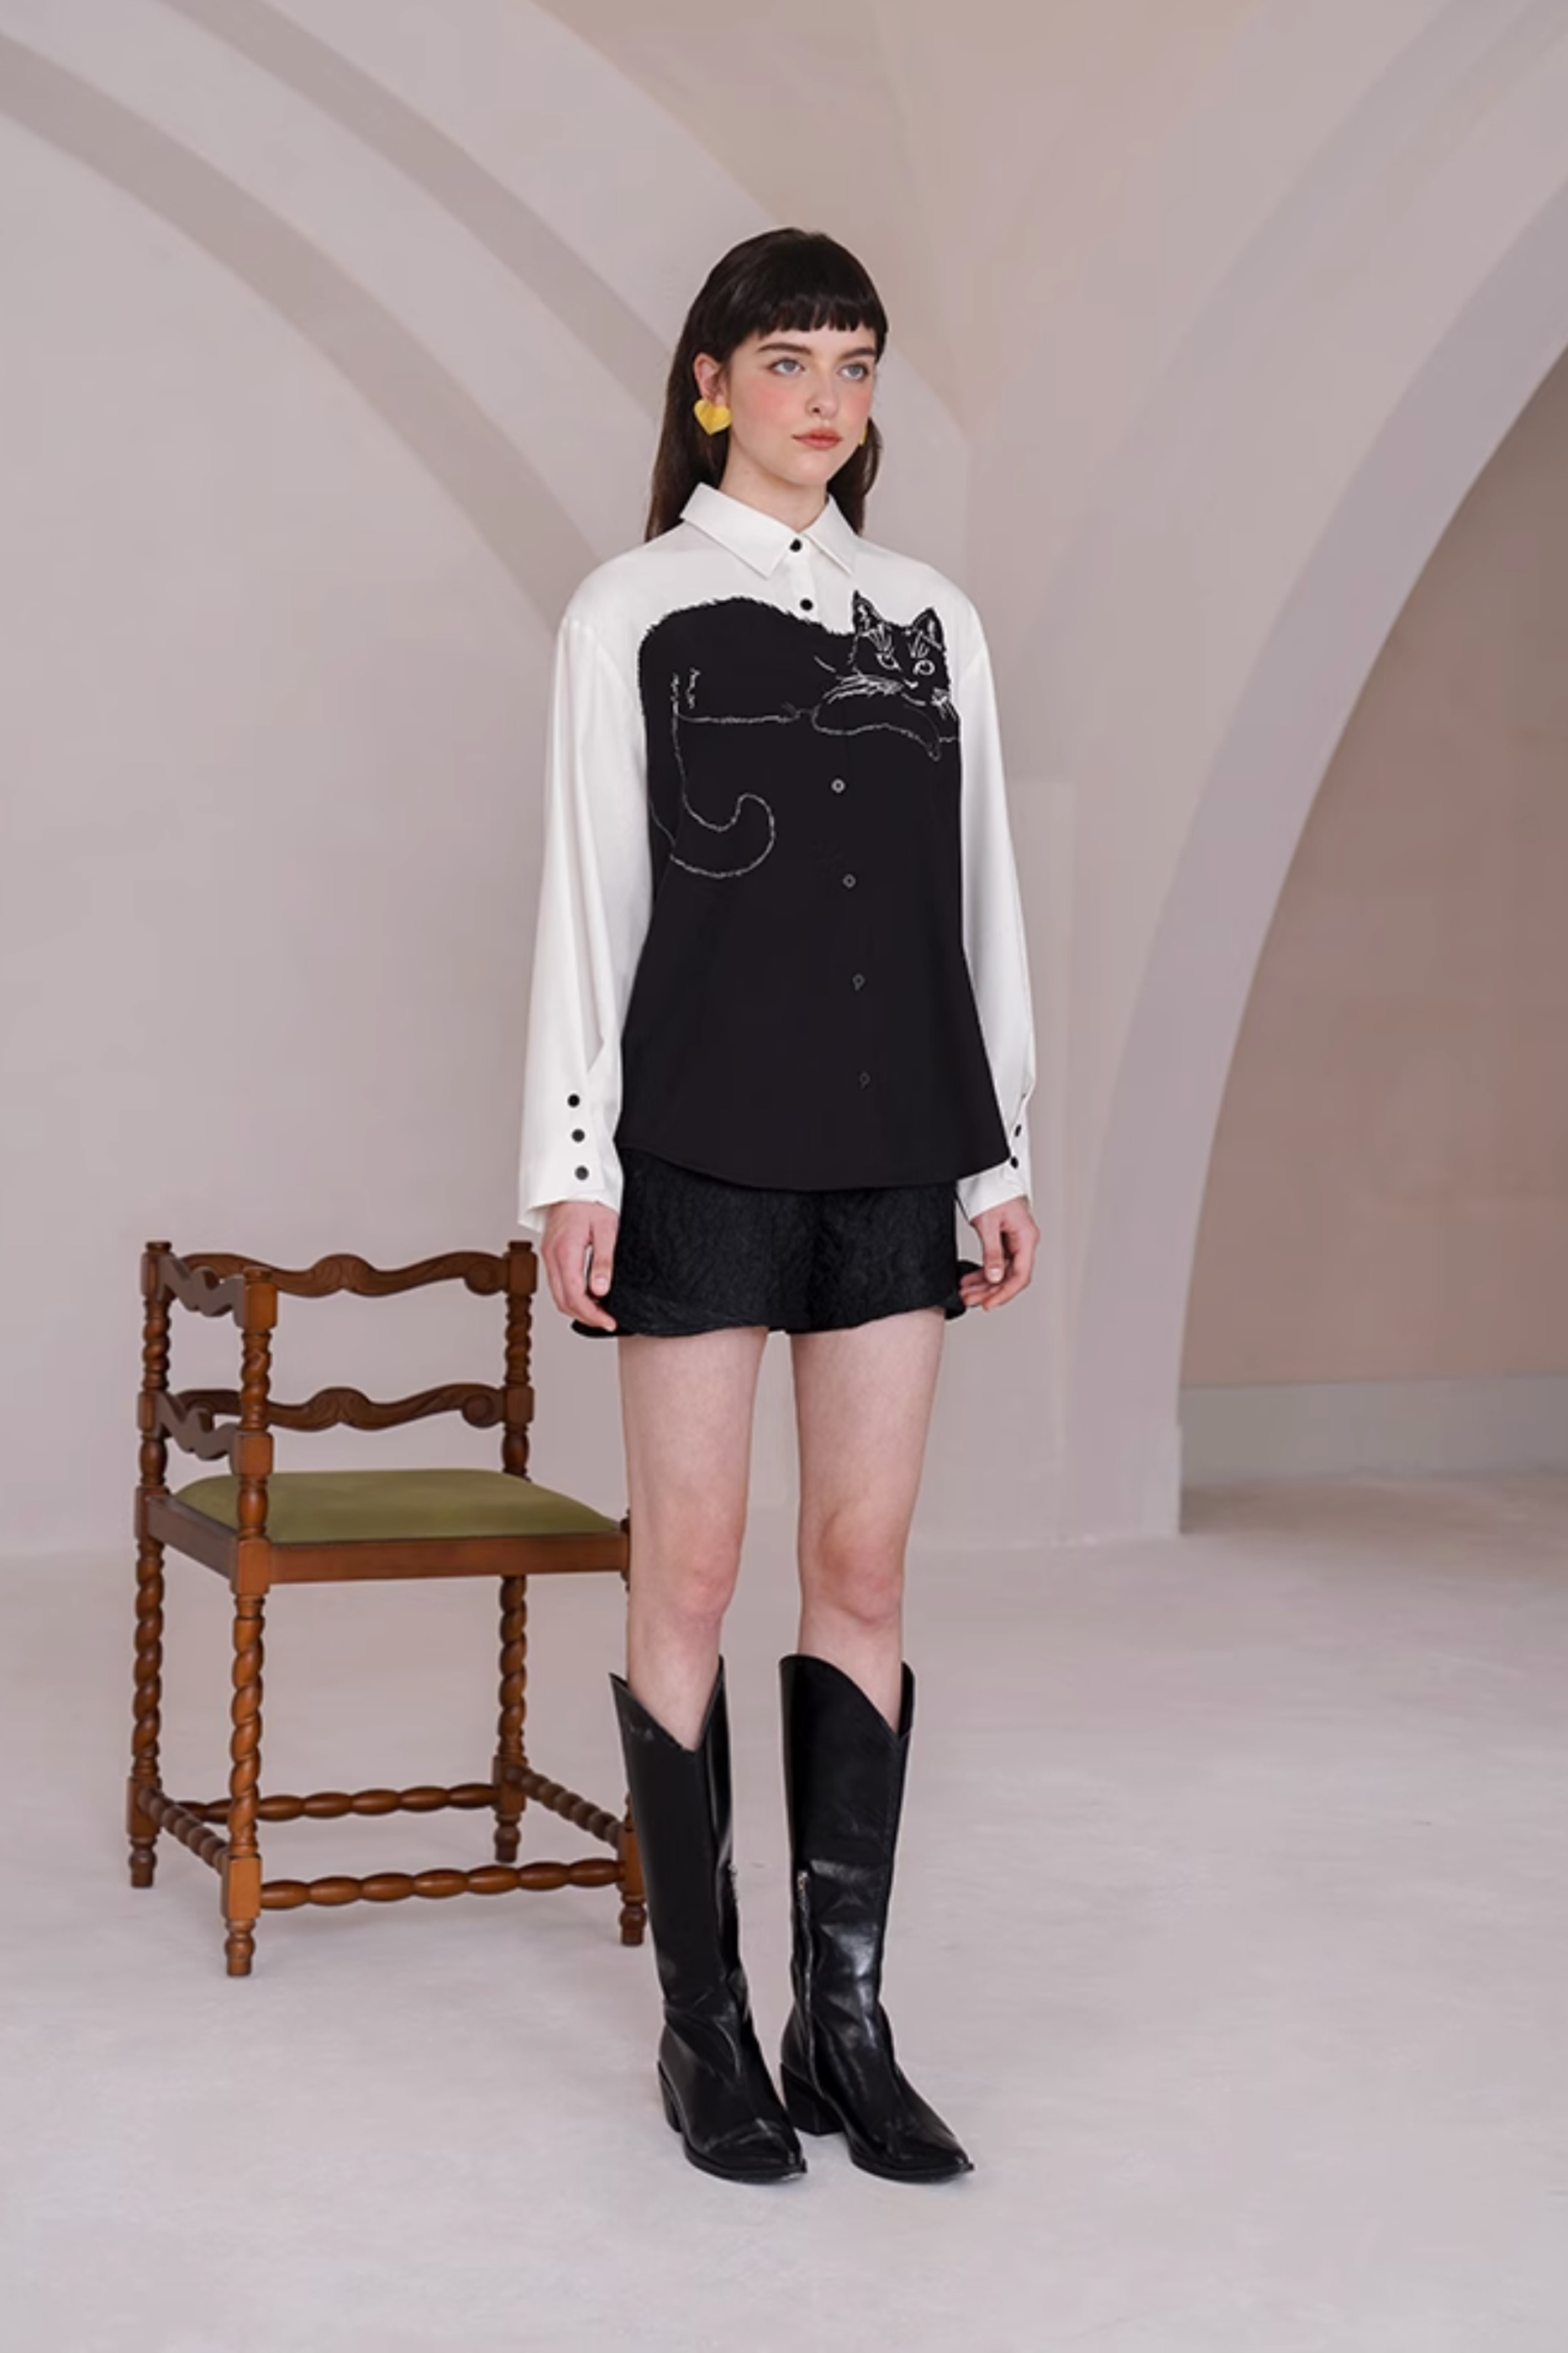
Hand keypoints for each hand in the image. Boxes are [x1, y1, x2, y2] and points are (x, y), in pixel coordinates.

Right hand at [541, 1200, 620, 1328]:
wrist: (574, 1181)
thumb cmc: (591, 1200)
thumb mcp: (606, 1229)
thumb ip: (603, 1261)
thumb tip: (601, 1290)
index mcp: (565, 1252)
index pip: (575, 1296)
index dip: (592, 1314)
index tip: (608, 1321)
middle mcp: (552, 1256)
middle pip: (563, 1301)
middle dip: (585, 1316)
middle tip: (606, 1320)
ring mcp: (548, 1255)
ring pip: (558, 1295)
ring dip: (577, 1308)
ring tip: (600, 1310)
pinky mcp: (550, 1253)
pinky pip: (557, 1283)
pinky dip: (571, 1295)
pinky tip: (588, 1295)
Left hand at [957, 1194, 1037, 1312]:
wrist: (986, 1175)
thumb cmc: (992, 1191)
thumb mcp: (987, 1224)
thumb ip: (992, 1252)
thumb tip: (994, 1276)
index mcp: (1026, 1237)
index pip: (1020, 1275)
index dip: (1004, 1293)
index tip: (989, 1303)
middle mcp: (1023, 1241)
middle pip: (1010, 1276)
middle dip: (990, 1291)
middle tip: (971, 1299)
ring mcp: (1014, 1241)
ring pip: (1001, 1272)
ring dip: (984, 1284)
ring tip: (966, 1292)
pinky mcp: (1004, 1240)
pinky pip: (995, 1262)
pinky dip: (982, 1272)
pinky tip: (969, 1280)